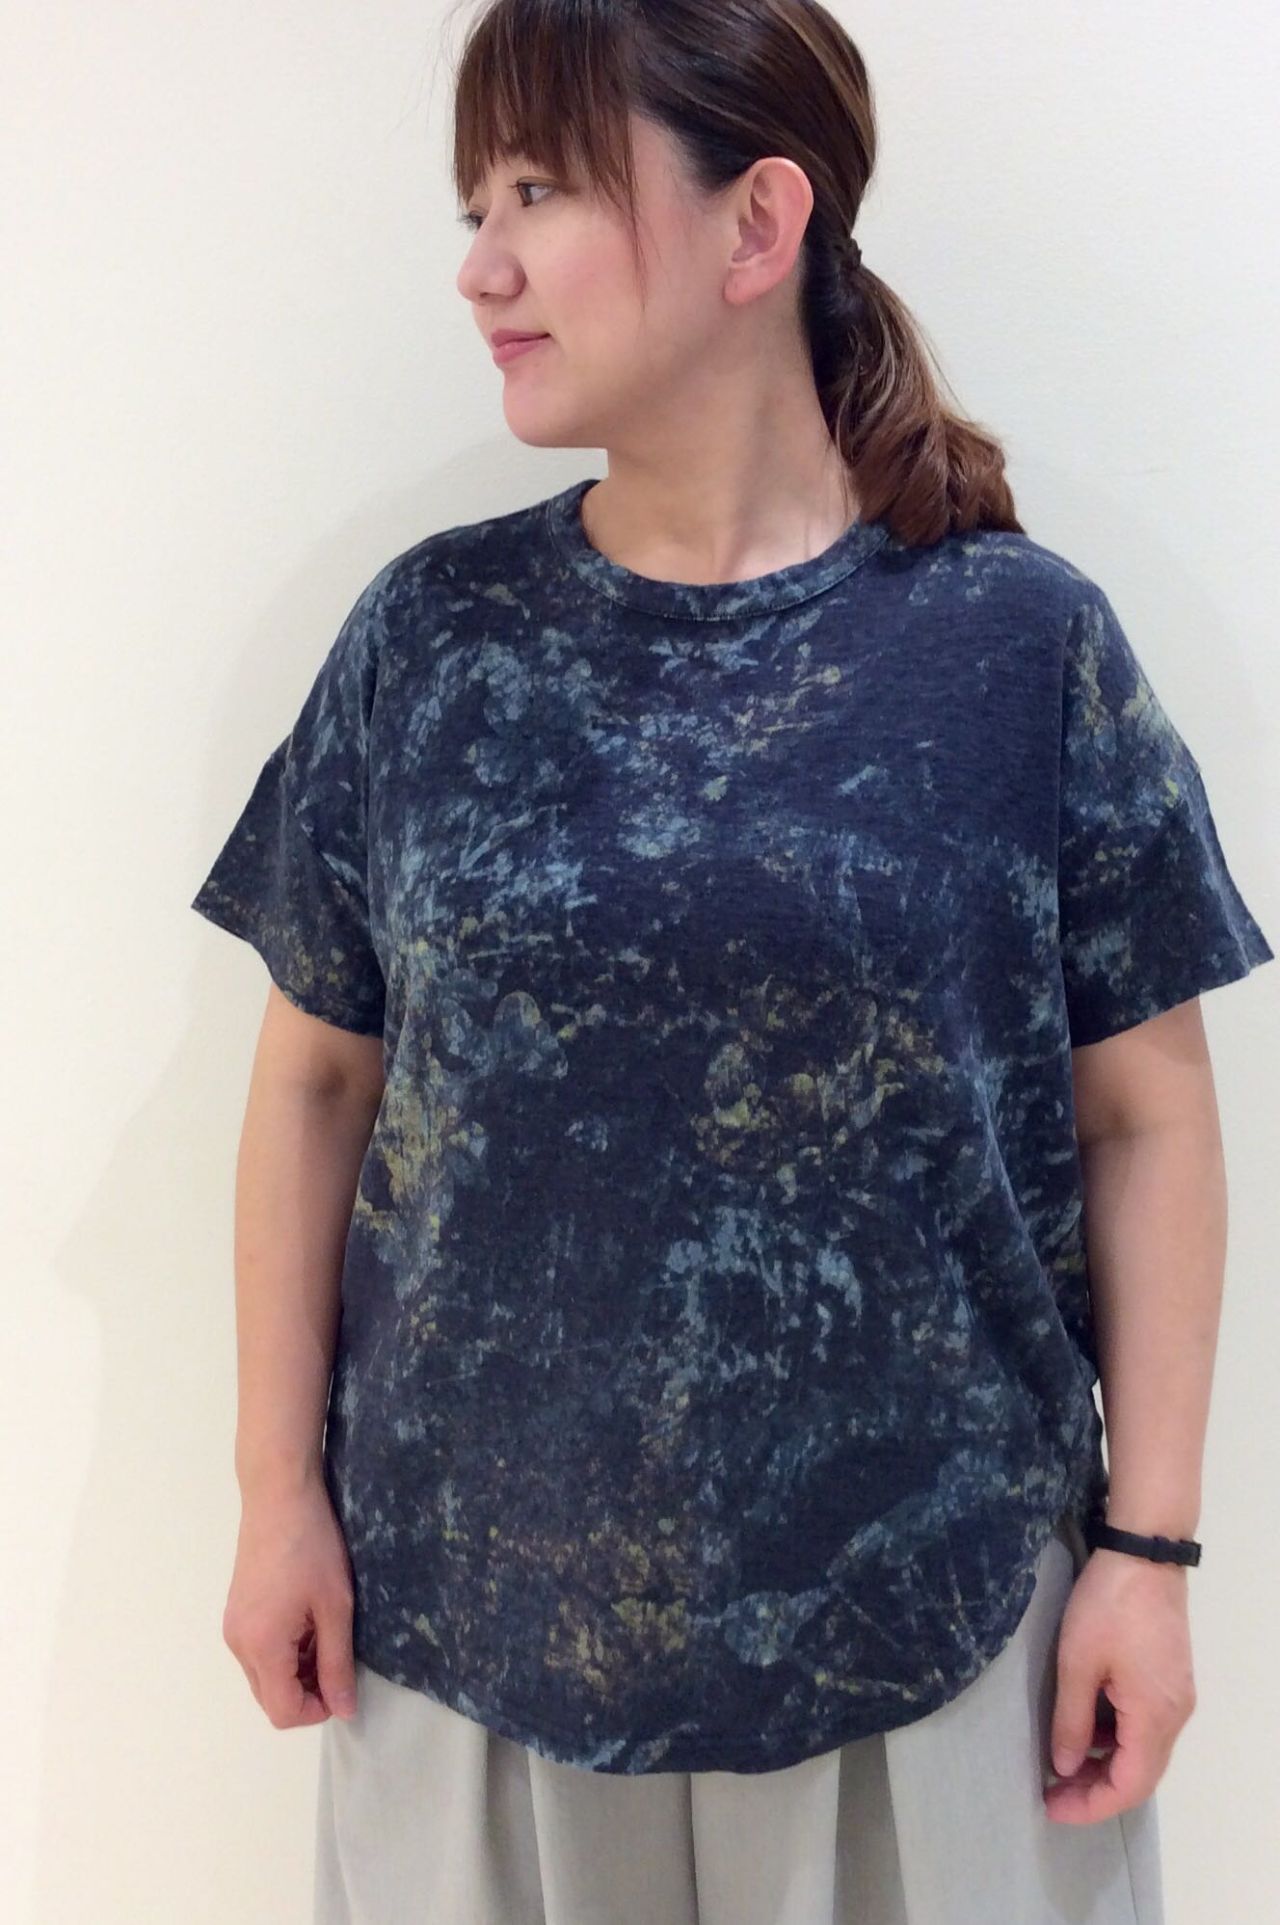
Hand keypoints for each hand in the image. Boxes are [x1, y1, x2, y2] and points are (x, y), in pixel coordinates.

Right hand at [223, 1476, 359, 1729]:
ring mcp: (234, 1627)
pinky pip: (259, 1651)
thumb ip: (337, 1664)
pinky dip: (284, 1651)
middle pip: (270, 1697)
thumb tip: (344, 1710)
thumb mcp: (335, 1608)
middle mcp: (239, 1645)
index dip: (317, 1710)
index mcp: (261, 1647)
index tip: (344, 1684)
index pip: (283, 1711)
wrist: (279, 1496)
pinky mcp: (237, 1611)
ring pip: (265, 1675)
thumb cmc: (313, 1548)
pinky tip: (308, 1620)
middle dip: (307, 1692)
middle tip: (338, 1660)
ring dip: (296, 1671)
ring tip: (326, 1633)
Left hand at [1043, 1548, 1195, 1823]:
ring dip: (1106, 1762)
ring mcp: (1177, 1696)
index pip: (1129, 1787)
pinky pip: (1145, 1724)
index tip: (1051, 1807)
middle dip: (1096, 1789)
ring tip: (1062, 1762)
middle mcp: (1175, 1716)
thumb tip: (1067, 1768)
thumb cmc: (1108, 1607)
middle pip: (1140, 1774)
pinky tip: (1086, 1726)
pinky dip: (1116, 1736)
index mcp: (1154, 1718)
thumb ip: (1072, 1722)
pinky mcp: (1171, 1677)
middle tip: (1052, 1790)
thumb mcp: (1077, 1663)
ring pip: (1144, 1750)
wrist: (1144, 1553)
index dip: (1090, 1805)